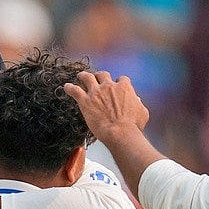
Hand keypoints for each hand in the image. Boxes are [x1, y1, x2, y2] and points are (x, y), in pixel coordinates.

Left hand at [64, 71, 162, 194]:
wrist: (120, 133)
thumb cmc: (133, 126)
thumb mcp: (142, 113)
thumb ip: (138, 103)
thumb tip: (136, 100)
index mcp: (124, 87)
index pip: (121, 79)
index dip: (118, 83)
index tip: (116, 87)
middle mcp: (109, 86)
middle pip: (103, 75)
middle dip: (100, 77)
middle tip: (97, 80)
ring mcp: (96, 92)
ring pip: (87, 77)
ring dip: (83, 76)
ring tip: (80, 77)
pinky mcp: (85, 101)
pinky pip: (74, 90)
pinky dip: (69, 88)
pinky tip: (66, 88)